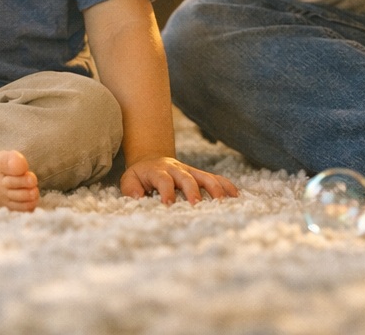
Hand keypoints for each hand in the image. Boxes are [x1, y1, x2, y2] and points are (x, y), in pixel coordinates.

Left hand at [119, 155, 239, 203]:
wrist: (151, 160)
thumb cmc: (140, 175)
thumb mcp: (129, 179)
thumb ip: (131, 188)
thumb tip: (138, 198)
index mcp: (158, 171)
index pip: (163, 180)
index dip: (166, 191)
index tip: (168, 205)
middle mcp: (176, 169)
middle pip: (186, 178)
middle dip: (192, 190)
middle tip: (196, 204)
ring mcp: (190, 171)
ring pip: (205, 176)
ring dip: (214, 188)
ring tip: (223, 201)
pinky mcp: (198, 175)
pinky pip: (214, 178)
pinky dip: (225, 185)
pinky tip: (235, 195)